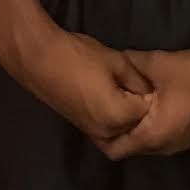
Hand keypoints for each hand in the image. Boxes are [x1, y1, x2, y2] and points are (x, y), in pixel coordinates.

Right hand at [13, 24, 153, 151]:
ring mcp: (92, 132)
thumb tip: (150, 90)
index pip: (148, 109)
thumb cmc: (79, 57)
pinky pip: (106, 125)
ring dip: (125, 110)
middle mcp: (106, 132)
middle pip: (135, 122)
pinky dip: (111, 114)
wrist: (38, 60)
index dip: (148, 91)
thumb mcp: (117, 61)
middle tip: (131, 80)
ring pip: (121, 126)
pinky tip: (106, 93)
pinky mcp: (81, 127)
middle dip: (138, 105)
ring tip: (118, 85)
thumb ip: (138, 80)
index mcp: (118, 116)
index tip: (143, 77)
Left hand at [100, 43, 189, 160]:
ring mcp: (186, 145)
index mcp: (152, 136)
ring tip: (131, 106)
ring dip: (141, 129)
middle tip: (108, 109)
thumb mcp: (156, 63)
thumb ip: (130, 63)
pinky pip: (170, 137)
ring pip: (153, 144)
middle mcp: (167, 148)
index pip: (115, 150)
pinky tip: (159, 105)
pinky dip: (159, 127)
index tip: (93, 118)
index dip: (100, 136)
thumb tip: (113, 59)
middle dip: (120, 131)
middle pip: (134, 148)